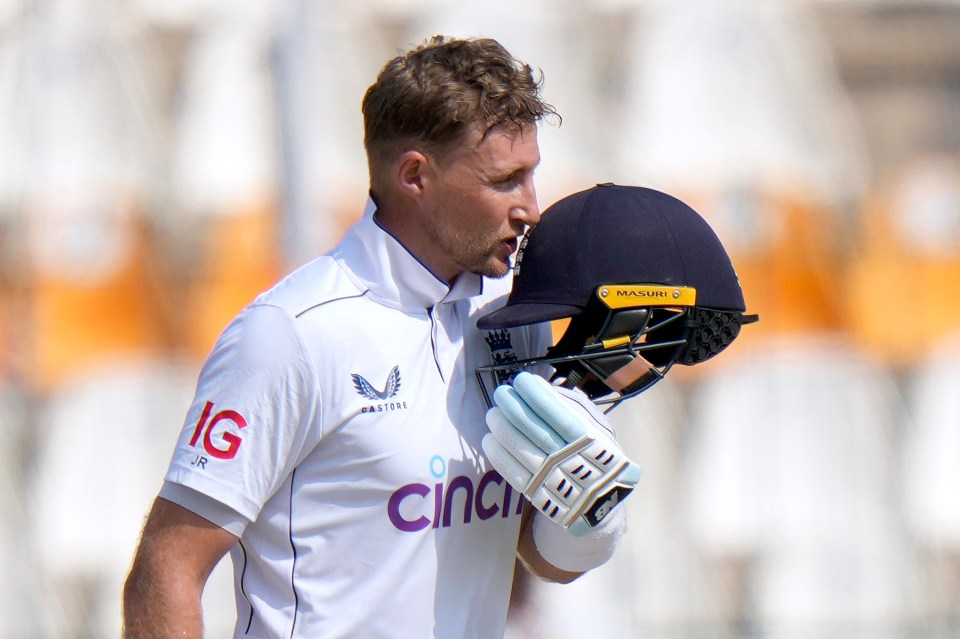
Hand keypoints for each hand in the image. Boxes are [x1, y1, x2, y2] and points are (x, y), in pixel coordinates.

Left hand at [482, 372, 640, 535]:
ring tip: (492, 414)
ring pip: (523, 452)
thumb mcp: (600, 428)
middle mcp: (573, 461)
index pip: (562, 416)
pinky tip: (489, 440)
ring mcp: (555, 481)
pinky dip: (499, 456)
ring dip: (503, 430)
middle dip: (515, 409)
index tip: (522, 380)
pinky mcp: (539, 496)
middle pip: (539, 433)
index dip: (539, 397)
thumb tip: (544, 388)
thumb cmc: (598, 454)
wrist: (603, 500)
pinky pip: (515, 475)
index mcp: (592, 442)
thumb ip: (575, 407)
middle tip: (500, 393)